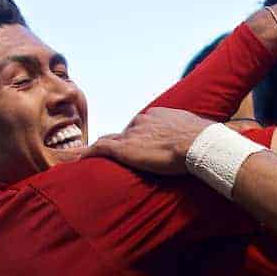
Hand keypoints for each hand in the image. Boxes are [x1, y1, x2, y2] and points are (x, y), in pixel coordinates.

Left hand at [78, 107, 209, 174]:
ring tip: (87, 157)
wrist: (198, 143)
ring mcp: (131, 134)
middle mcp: (141, 122)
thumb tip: (200, 140)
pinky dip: (86, 153)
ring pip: (109, 140)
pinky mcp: (124, 149)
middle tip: (116, 155)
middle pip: (124, 132)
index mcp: (158, 116)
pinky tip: (74, 159)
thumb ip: (189, 135)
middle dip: (120, 142)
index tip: (138, 146)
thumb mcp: (195, 131)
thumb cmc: (202, 139)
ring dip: (101, 148)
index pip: (140, 126)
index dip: (138, 137)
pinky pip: (98, 149)